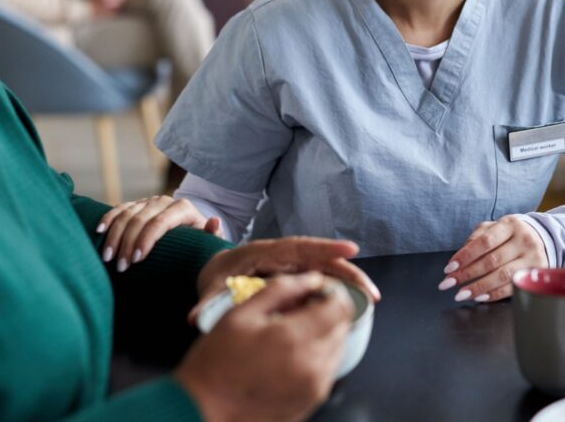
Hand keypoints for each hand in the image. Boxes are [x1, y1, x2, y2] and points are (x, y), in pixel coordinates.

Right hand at [96, 195, 221, 271]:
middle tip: (121, 267)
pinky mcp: (137, 204)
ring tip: (108, 258)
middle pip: (141, 219)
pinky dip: (108, 219)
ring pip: (127, 214)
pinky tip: (99, 231)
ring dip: (115, 236)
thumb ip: (212, 234)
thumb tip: (214, 222)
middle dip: (128, 243)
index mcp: (183, 208)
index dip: (147, 240)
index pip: (161, 222)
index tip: (137, 260)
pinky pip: (119, 209)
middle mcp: (164, 201)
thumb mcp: (208, 240)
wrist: (191, 229)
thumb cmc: (199, 241)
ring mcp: (149, 201)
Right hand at [175, 272, 352, 421]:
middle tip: (299, 308)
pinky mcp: (312, 400)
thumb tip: (313, 278)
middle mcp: (311, 365)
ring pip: (337, 347)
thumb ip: (281, 289)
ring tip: (289, 332)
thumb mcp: (241, 313)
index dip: (333, 292)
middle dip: (326, 312)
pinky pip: (327, 369)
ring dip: (322, 333)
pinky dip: (316, 355)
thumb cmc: (216, 362)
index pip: (341, 307)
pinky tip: (288, 353)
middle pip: (342, 326)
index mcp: (294, 338)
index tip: (317, 290)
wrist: (205, 408)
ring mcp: (314, 387)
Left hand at [193, 237, 380, 321]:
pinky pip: (322, 279)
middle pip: (320, 258)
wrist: (216, 271)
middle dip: (347, 270)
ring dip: (349, 281)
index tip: (348, 250)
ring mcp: (293, 265)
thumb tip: (194, 317)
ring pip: (326, 269)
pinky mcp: (298, 276)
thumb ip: (206, 300)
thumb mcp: (210, 287)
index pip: (298, 247)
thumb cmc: (216, 276)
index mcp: (265, 252)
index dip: (324, 248)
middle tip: (370, 290)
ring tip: (371, 299)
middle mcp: (284, 256)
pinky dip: (340, 289)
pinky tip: (357, 305)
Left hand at [437, 215, 547, 302]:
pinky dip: (494, 294)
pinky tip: (479, 297)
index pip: (484, 242)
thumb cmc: (510, 234)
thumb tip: (459, 257)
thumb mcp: (494, 228)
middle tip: (448, 283)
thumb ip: (476, 238)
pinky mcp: (537, 274)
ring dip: (478, 287)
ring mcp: (533, 258)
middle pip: (491, 261)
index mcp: (510, 225)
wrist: (542, 238)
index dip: (465, 256)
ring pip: (502, 276)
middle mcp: (524, 240)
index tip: (449, 268)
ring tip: (461, 294)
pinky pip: (512, 287)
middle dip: (467, 274)